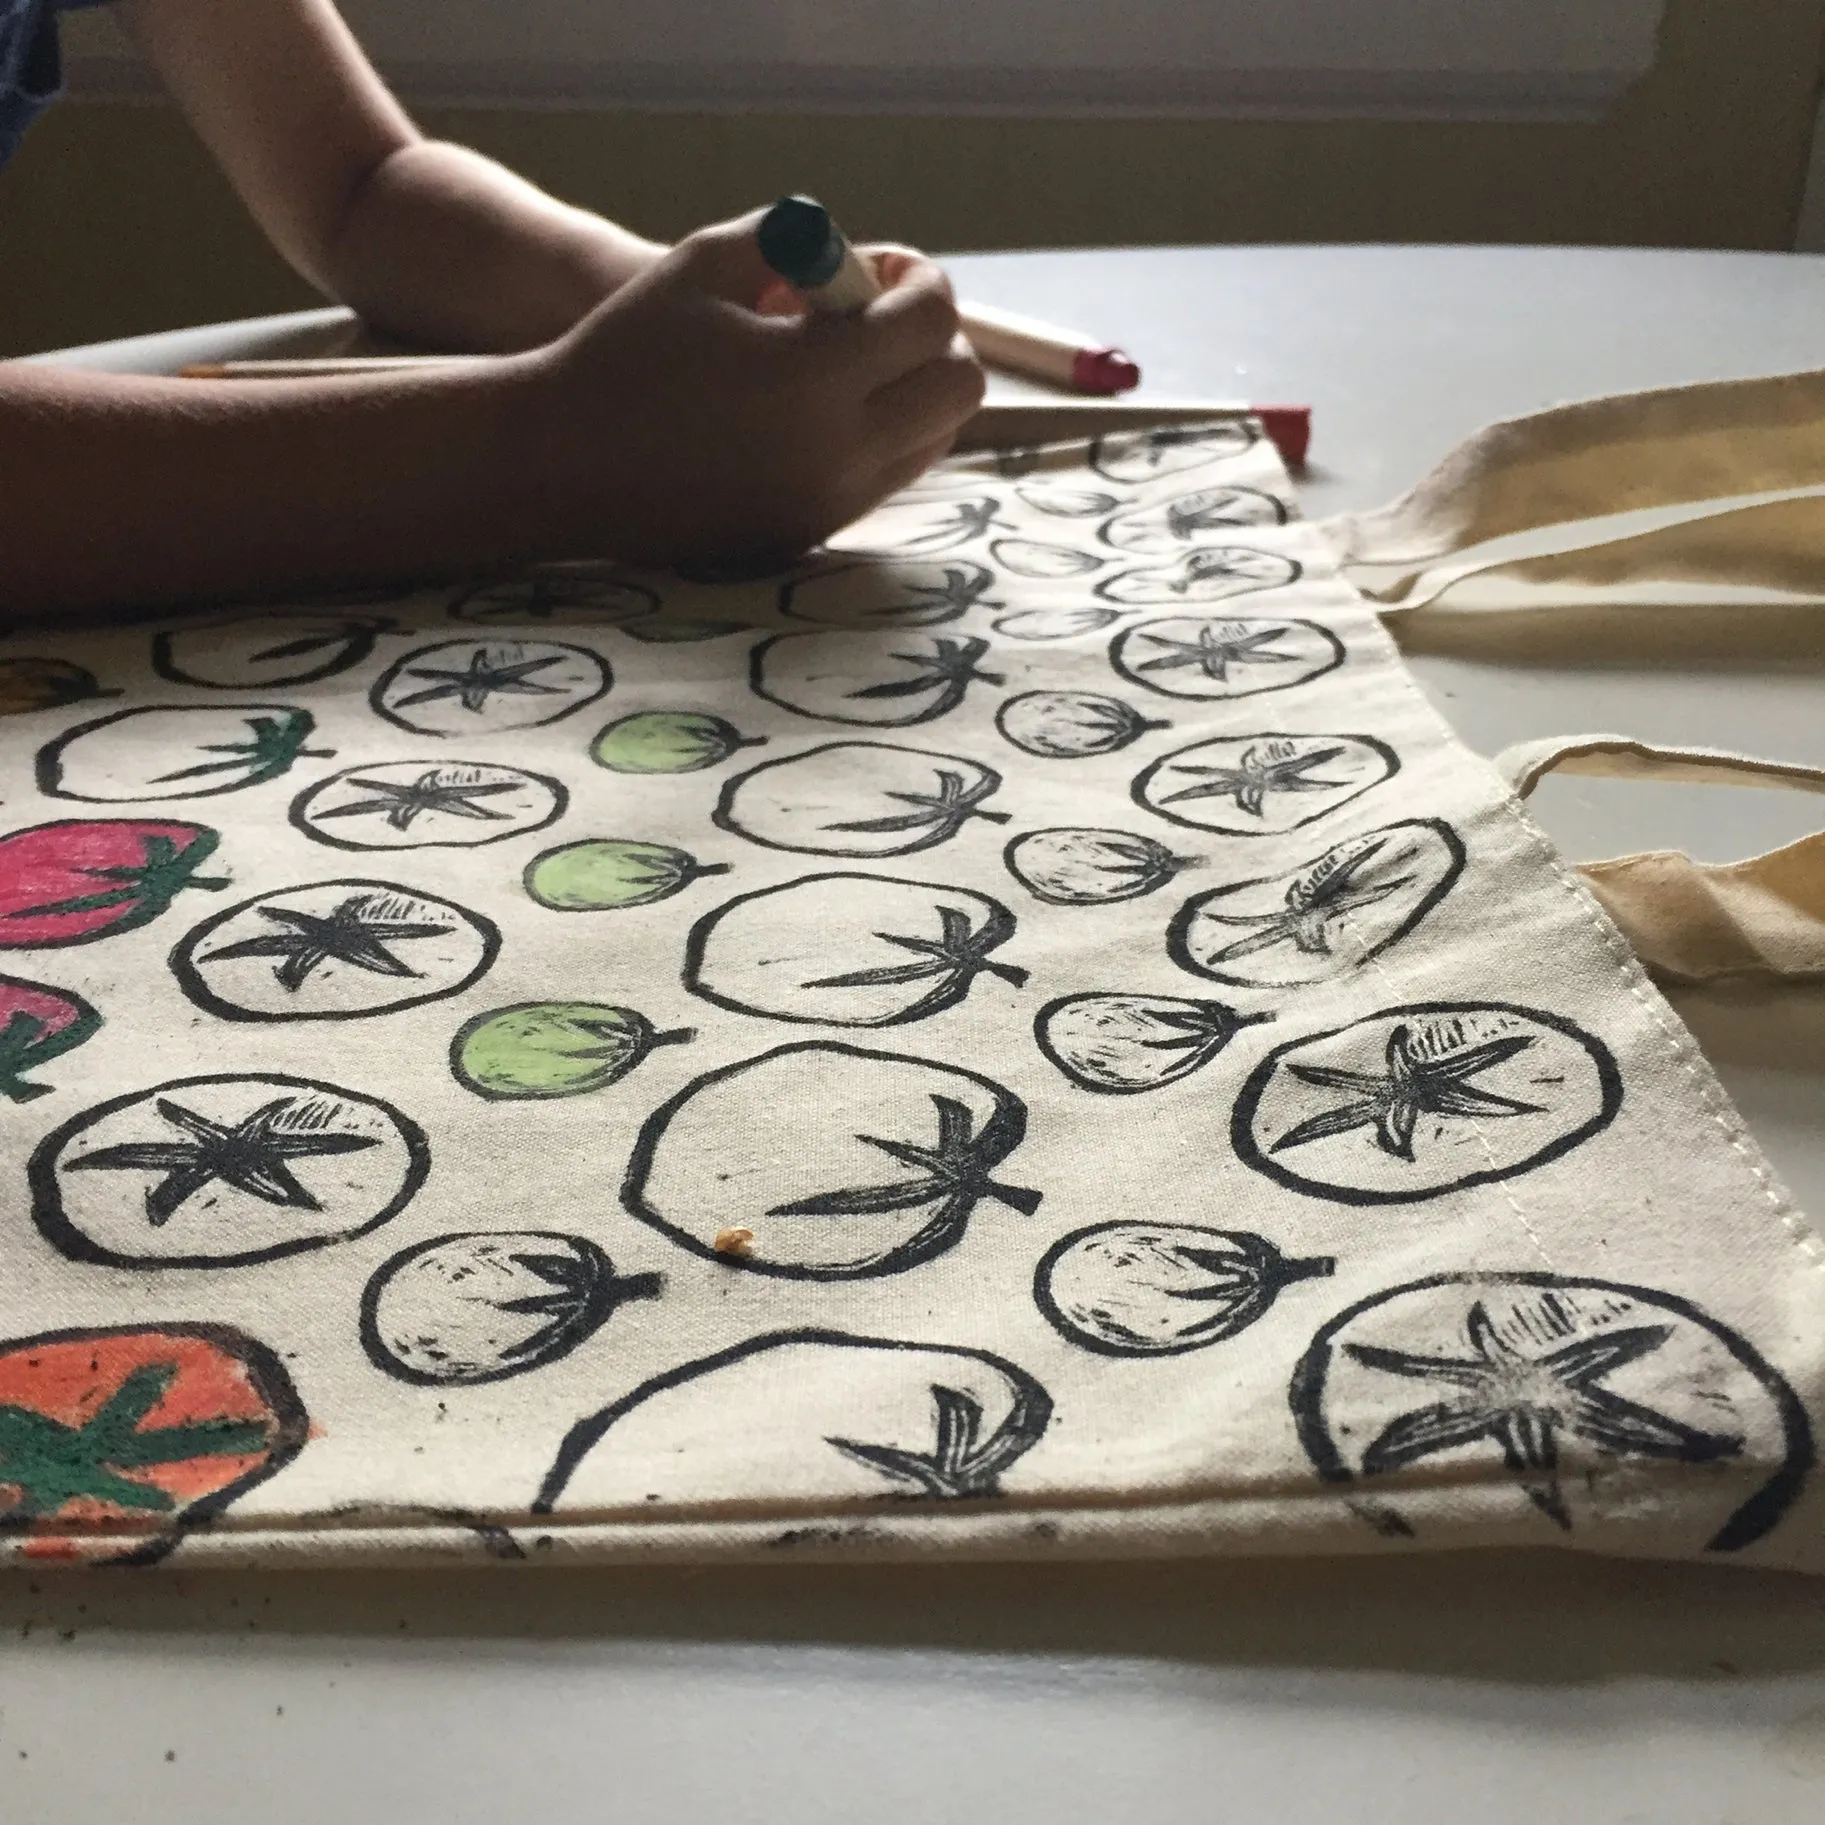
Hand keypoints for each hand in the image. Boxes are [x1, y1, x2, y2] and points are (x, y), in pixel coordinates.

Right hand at [509, 210, 983, 567]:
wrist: (561, 464)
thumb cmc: (625, 350)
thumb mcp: (704, 262)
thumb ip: (799, 241)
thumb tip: (868, 260)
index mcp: (812, 377)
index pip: (933, 321)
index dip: (921, 279)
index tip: (882, 268)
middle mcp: (836, 452)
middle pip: (959, 388)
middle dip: (934, 338)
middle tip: (880, 316)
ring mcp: (829, 502)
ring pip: (932, 438)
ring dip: (910, 387)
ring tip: (840, 362)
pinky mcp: (811, 533)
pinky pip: (886, 475)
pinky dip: (877, 432)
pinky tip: (813, 408)